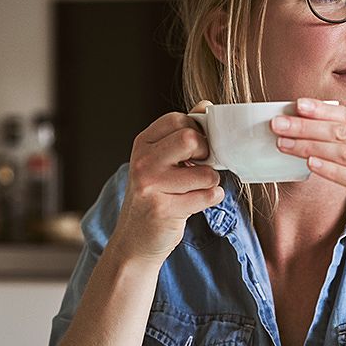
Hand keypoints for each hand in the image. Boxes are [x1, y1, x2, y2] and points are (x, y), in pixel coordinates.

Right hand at [108, 100, 223, 265]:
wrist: (134, 240)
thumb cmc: (154, 196)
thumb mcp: (161, 160)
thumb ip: (183, 132)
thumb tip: (206, 106)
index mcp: (143, 143)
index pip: (179, 119)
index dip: (197, 132)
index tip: (196, 149)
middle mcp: (143, 162)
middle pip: (191, 139)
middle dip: (206, 154)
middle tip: (200, 167)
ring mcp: (151, 186)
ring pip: (206, 172)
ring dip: (210, 182)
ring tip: (195, 189)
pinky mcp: (164, 209)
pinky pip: (208, 196)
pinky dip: (211, 199)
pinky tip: (195, 203)